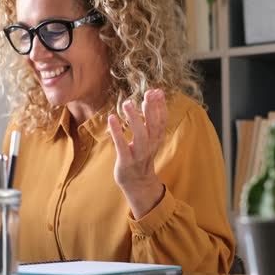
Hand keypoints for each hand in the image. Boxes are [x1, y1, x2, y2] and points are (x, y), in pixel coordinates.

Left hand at [108, 89, 166, 218]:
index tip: (157, 91)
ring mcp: (138, 155)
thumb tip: (151, 99)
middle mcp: (150, 147)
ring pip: (140, 135)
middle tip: (148, 92)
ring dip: (134, 118)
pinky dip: (117, 133)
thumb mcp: (150, 139)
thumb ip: (150, 121)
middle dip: (151, 109)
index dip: (161, 106)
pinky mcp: (126, 162)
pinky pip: (122, 146)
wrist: (137, 184)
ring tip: (127, 103)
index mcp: (156, 140)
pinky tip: (112, 119)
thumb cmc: (141, 156)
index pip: (162, 121)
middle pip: (153, 126)